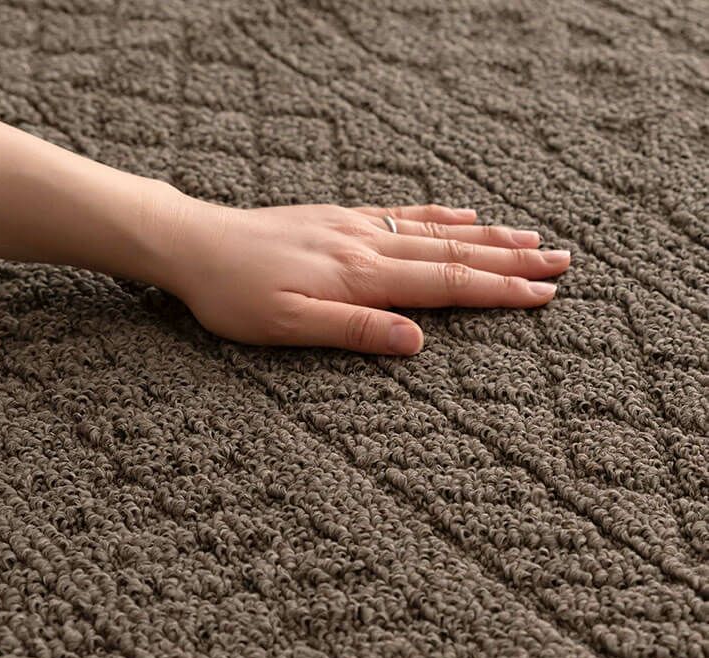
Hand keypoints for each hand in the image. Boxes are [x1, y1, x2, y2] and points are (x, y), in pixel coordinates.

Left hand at [151, 190, 570, 355]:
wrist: (196, 244)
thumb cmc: (235, 295)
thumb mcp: (288, 327)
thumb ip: (354, 331)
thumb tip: (416, 342)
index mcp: (360, 277)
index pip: (445, 285)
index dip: (498, 292)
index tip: (543, 296)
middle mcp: (368, 245)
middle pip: (455, 253)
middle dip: (513, 260)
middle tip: (562, 262)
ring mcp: (356, 226)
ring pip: (437, 230)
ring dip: (489, 235)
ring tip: (533, 236)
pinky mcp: (341, 218)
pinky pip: (403, 212)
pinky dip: (441, 214)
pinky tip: (463, 212)